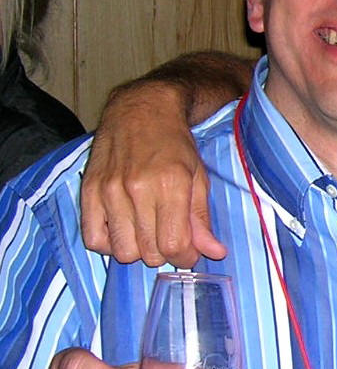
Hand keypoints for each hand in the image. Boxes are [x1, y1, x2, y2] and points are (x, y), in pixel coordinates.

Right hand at [79, 83, 223, 267]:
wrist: (142, 111)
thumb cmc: (175, 145)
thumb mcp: (198, 178)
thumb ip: (202, 218)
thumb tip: (215, 252)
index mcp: (171, 185)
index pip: (174, 245)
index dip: (185, 257)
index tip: (188, 251)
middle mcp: (137, 189)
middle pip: (148, 253)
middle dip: (164, 253)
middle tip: (168, 237)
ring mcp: (109, 191)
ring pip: (122, 251)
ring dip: (137, 250)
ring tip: (146, 232)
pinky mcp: (88, 191)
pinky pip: (93, 239)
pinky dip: (109, 244)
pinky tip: (122, 230)